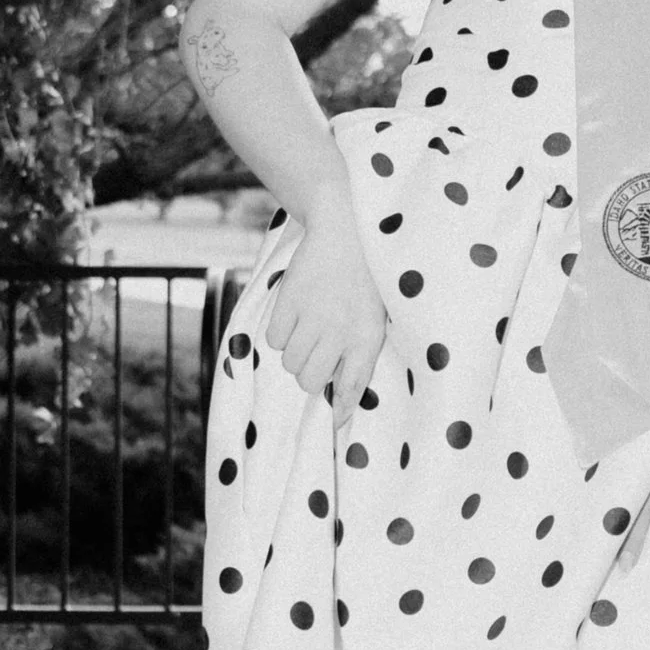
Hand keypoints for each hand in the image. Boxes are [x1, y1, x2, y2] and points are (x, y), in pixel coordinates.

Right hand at [262, 197, 386, 430]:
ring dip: (295, 354)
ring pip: (290, 363)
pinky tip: (294, 316)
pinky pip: (274, 340)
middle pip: (311, 382)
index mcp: (369, 336)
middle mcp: (341, 330)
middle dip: (311, 375)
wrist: (347, 229)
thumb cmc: (365, 282)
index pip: (353, 386)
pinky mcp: (290, 301)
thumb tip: (342, 411)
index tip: (335, 421)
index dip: (341, 409)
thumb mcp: (375, 320)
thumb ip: (359, 360)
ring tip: (307, 331)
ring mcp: (314, 316)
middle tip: (315, 355)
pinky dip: (280, 334)